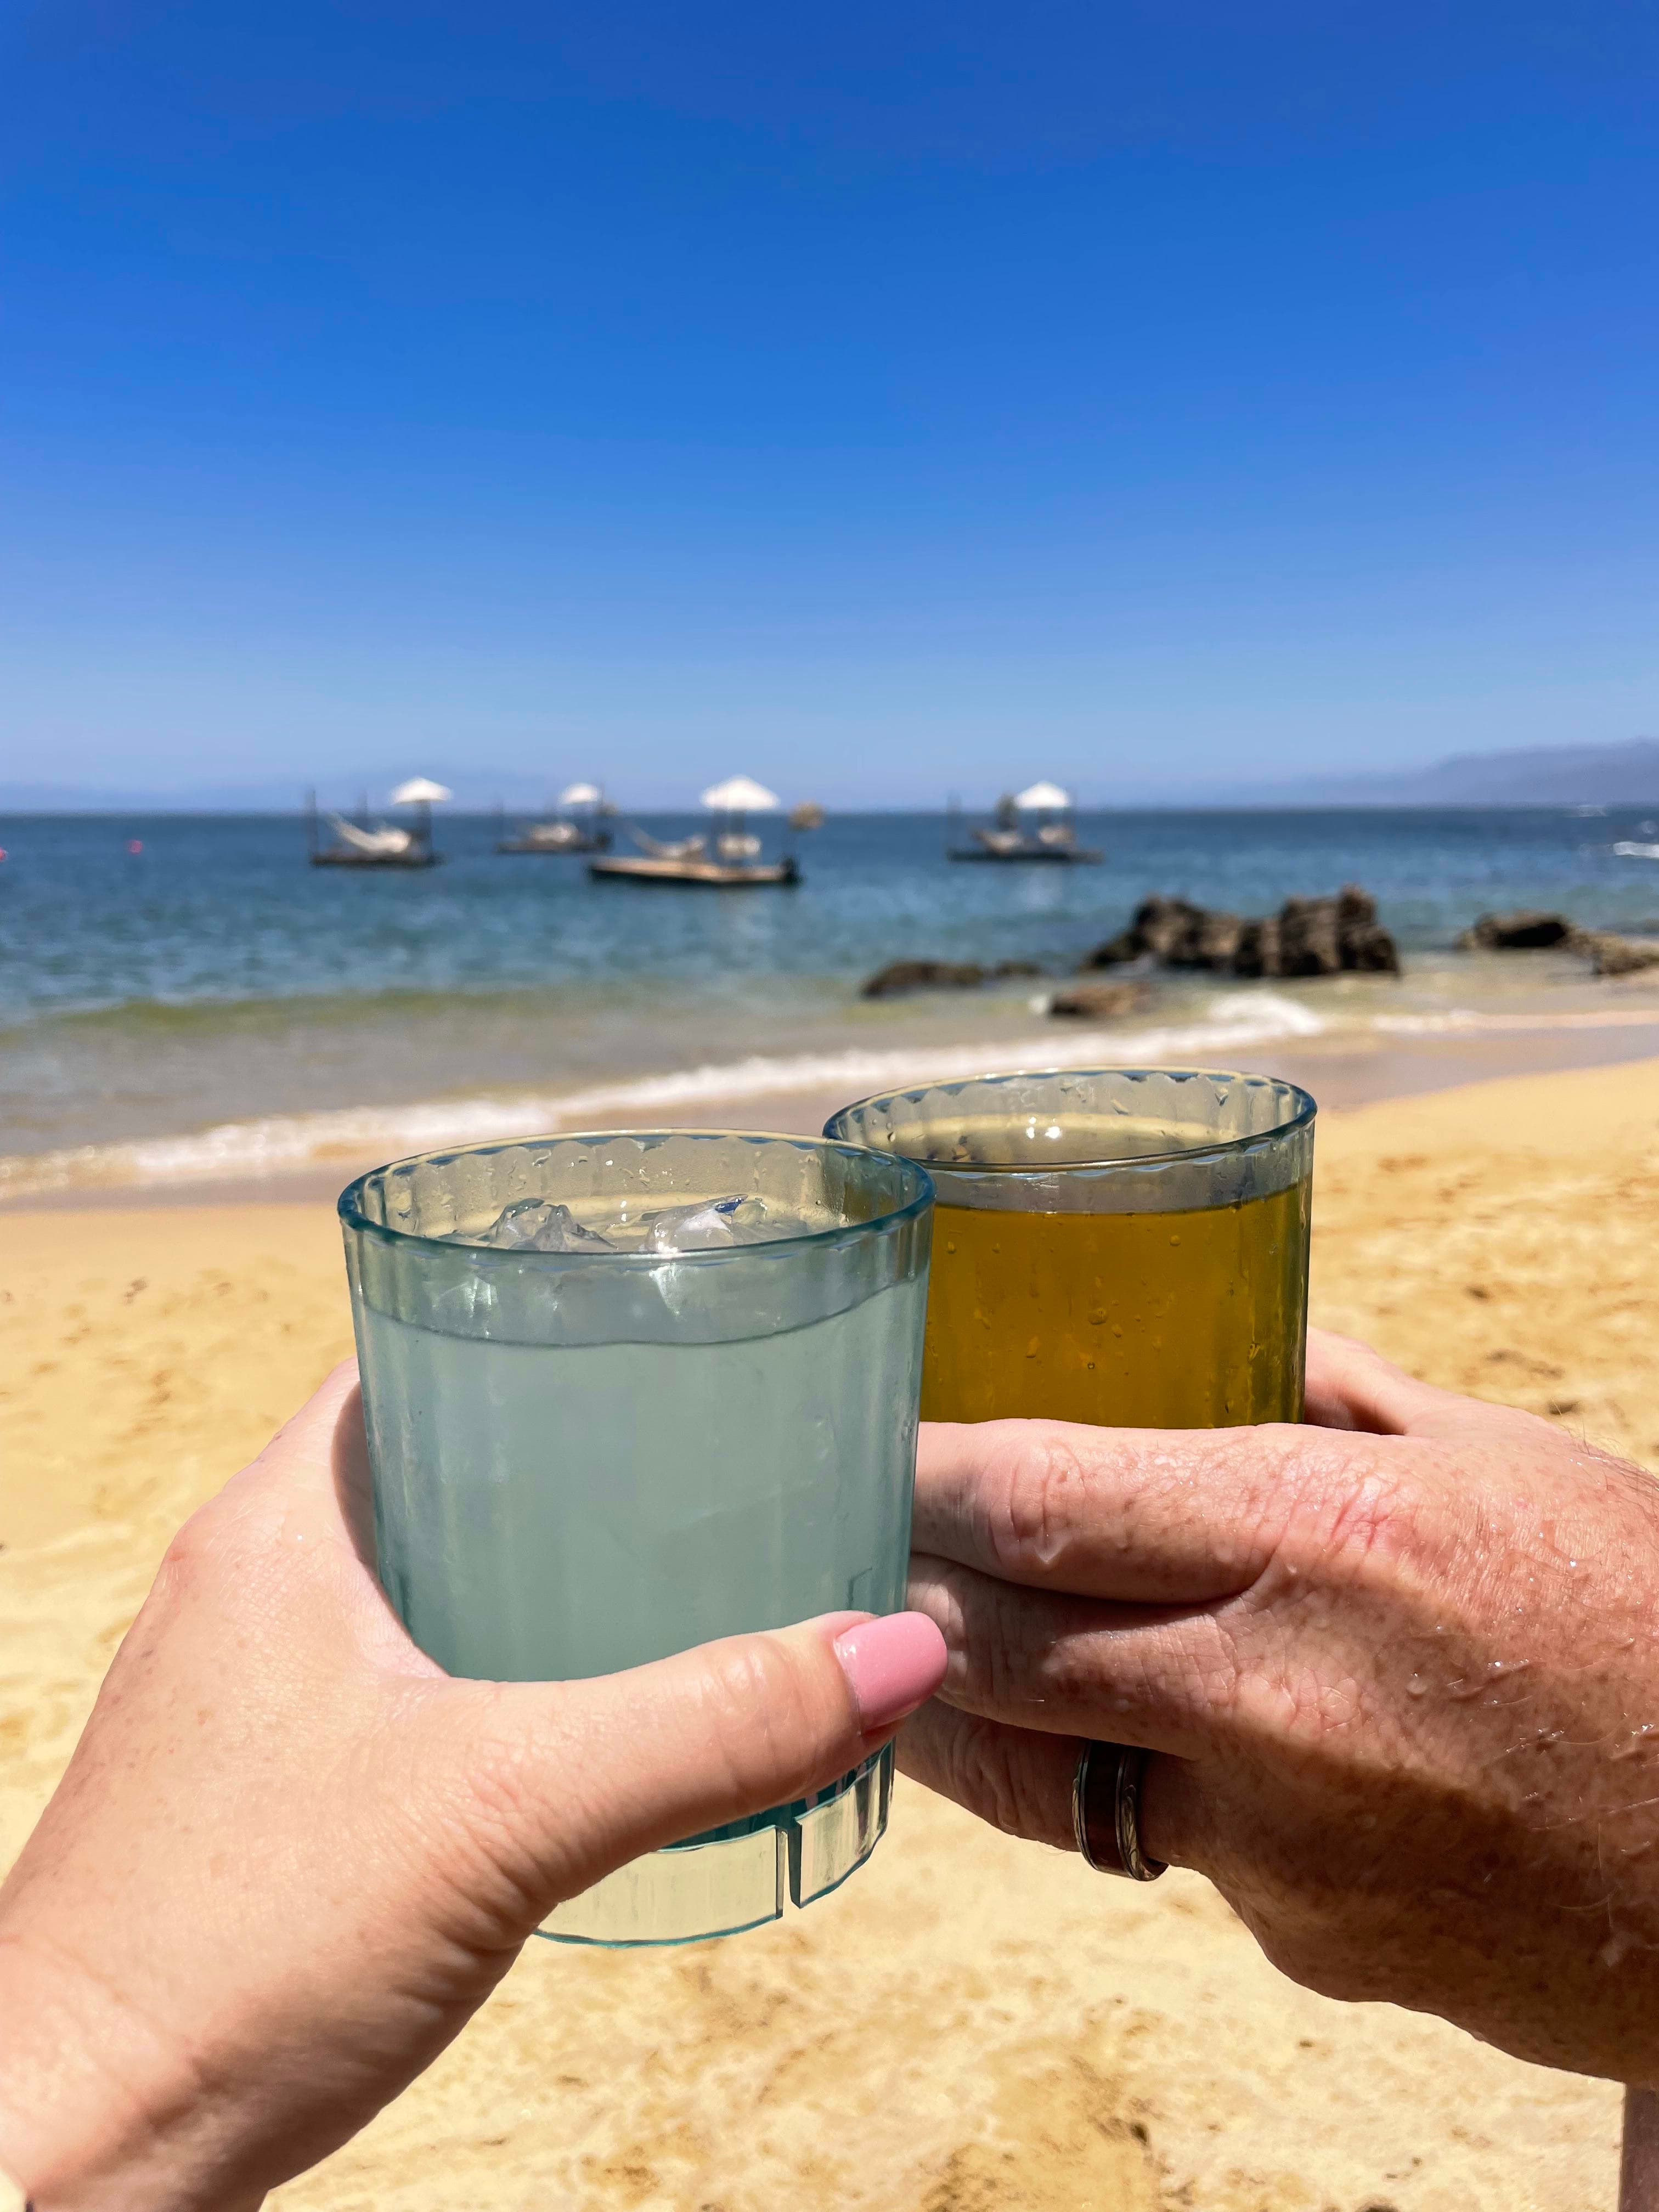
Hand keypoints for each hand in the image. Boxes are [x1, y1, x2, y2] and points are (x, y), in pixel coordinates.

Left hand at [0, 1365, 944, 2210]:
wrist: (74, 2157)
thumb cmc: (230, 1959)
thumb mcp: (508, 1812)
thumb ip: (709, 1725)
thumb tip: (893, 1650)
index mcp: (277, 1525)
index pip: (413, 1350)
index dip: (537, 1327)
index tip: (661, 1338)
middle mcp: (246, 1585)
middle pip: (430, 1461)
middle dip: (565, 1459)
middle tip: (704, 1462)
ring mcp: (241, 1691)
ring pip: (414, 1575)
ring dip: (529, 1571)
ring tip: (668, 1579)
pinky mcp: (255, 1789)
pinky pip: (393, 1677)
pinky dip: (488, 1670)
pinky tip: (572, 1726)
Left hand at [900, 1327, 1658, 2083]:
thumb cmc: (1638, 1620)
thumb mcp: (1499, 1460)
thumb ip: (1342, 1391)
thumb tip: (1239, 1331)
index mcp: (1322, 1532)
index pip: (1040, 1494)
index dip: (921, 1471)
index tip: (863, 1447)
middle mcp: (1273, 1690)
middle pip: (990, 1638)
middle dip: (898, 1588)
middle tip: (848, 1544)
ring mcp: (1274, 1837)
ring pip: (1034, 1767)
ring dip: (955, 1705)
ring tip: (911, 1650)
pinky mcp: (1293, 1938)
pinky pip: (1157, 1848)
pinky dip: (1126, 1788)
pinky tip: (1152, 1744)